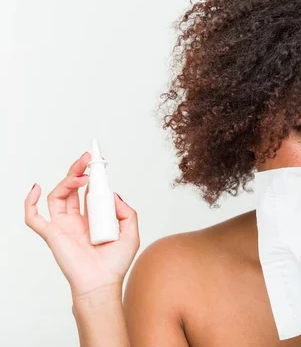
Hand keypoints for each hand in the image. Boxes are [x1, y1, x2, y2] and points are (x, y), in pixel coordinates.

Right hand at [24, 152, 139, 297]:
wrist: (102, 283)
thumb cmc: (115, 264)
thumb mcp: (131, 232)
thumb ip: (126, 211)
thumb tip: (113, 195)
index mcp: (92, 219)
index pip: (88, 192)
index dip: (91, 177)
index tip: (98, 162)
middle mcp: (76, 220)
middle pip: (72, 189)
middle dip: (78, 170)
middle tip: (88, 158)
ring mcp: (62, 226)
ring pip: (58, 195)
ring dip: (67, 181)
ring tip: (83, 175)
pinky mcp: (52, 234)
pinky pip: (33, 217)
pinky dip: (29, 202)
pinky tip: (36, 188)